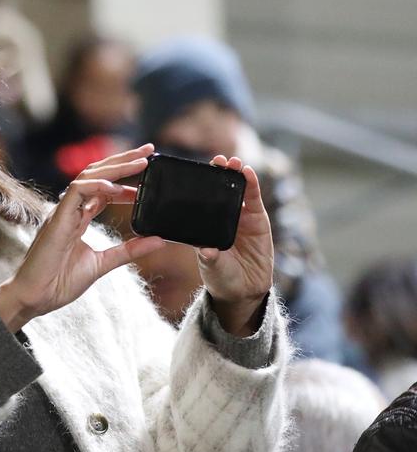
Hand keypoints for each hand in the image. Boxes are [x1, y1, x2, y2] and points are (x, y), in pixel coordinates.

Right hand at [0, 144, 165, 331]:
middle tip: (149, 151)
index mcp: (77, 219)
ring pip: (87, 176)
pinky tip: (116, 187)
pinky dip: (97, 185)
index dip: (124, 181)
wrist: (35, 298)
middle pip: (96, 175)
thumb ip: (129, 250)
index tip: (148, 179)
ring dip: (115, 166)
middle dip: (122, 161)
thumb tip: (158, 240)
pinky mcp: (57, 219)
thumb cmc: (59, 283)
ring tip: (140, 161)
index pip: (101, 190)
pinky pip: (76, 191)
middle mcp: (69, 210)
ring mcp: (62, 212)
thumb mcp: (102, 264)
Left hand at [196, 155, 273, 335]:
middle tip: (216, 161)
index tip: (193, 172)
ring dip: (235, 174)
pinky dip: (252, 184)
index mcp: (204, 225)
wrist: (244, 290)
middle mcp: (220, 217)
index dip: (199, 185)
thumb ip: (210, 257)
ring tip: (233, 162)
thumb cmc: (221, 277)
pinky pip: (254, 199)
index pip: (200, 200)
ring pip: (237, 190)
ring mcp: (239, 217)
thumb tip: (205, 250)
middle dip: (218, 174)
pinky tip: (248, 172)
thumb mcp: (212, 267)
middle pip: (219, 190)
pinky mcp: (257, 219)